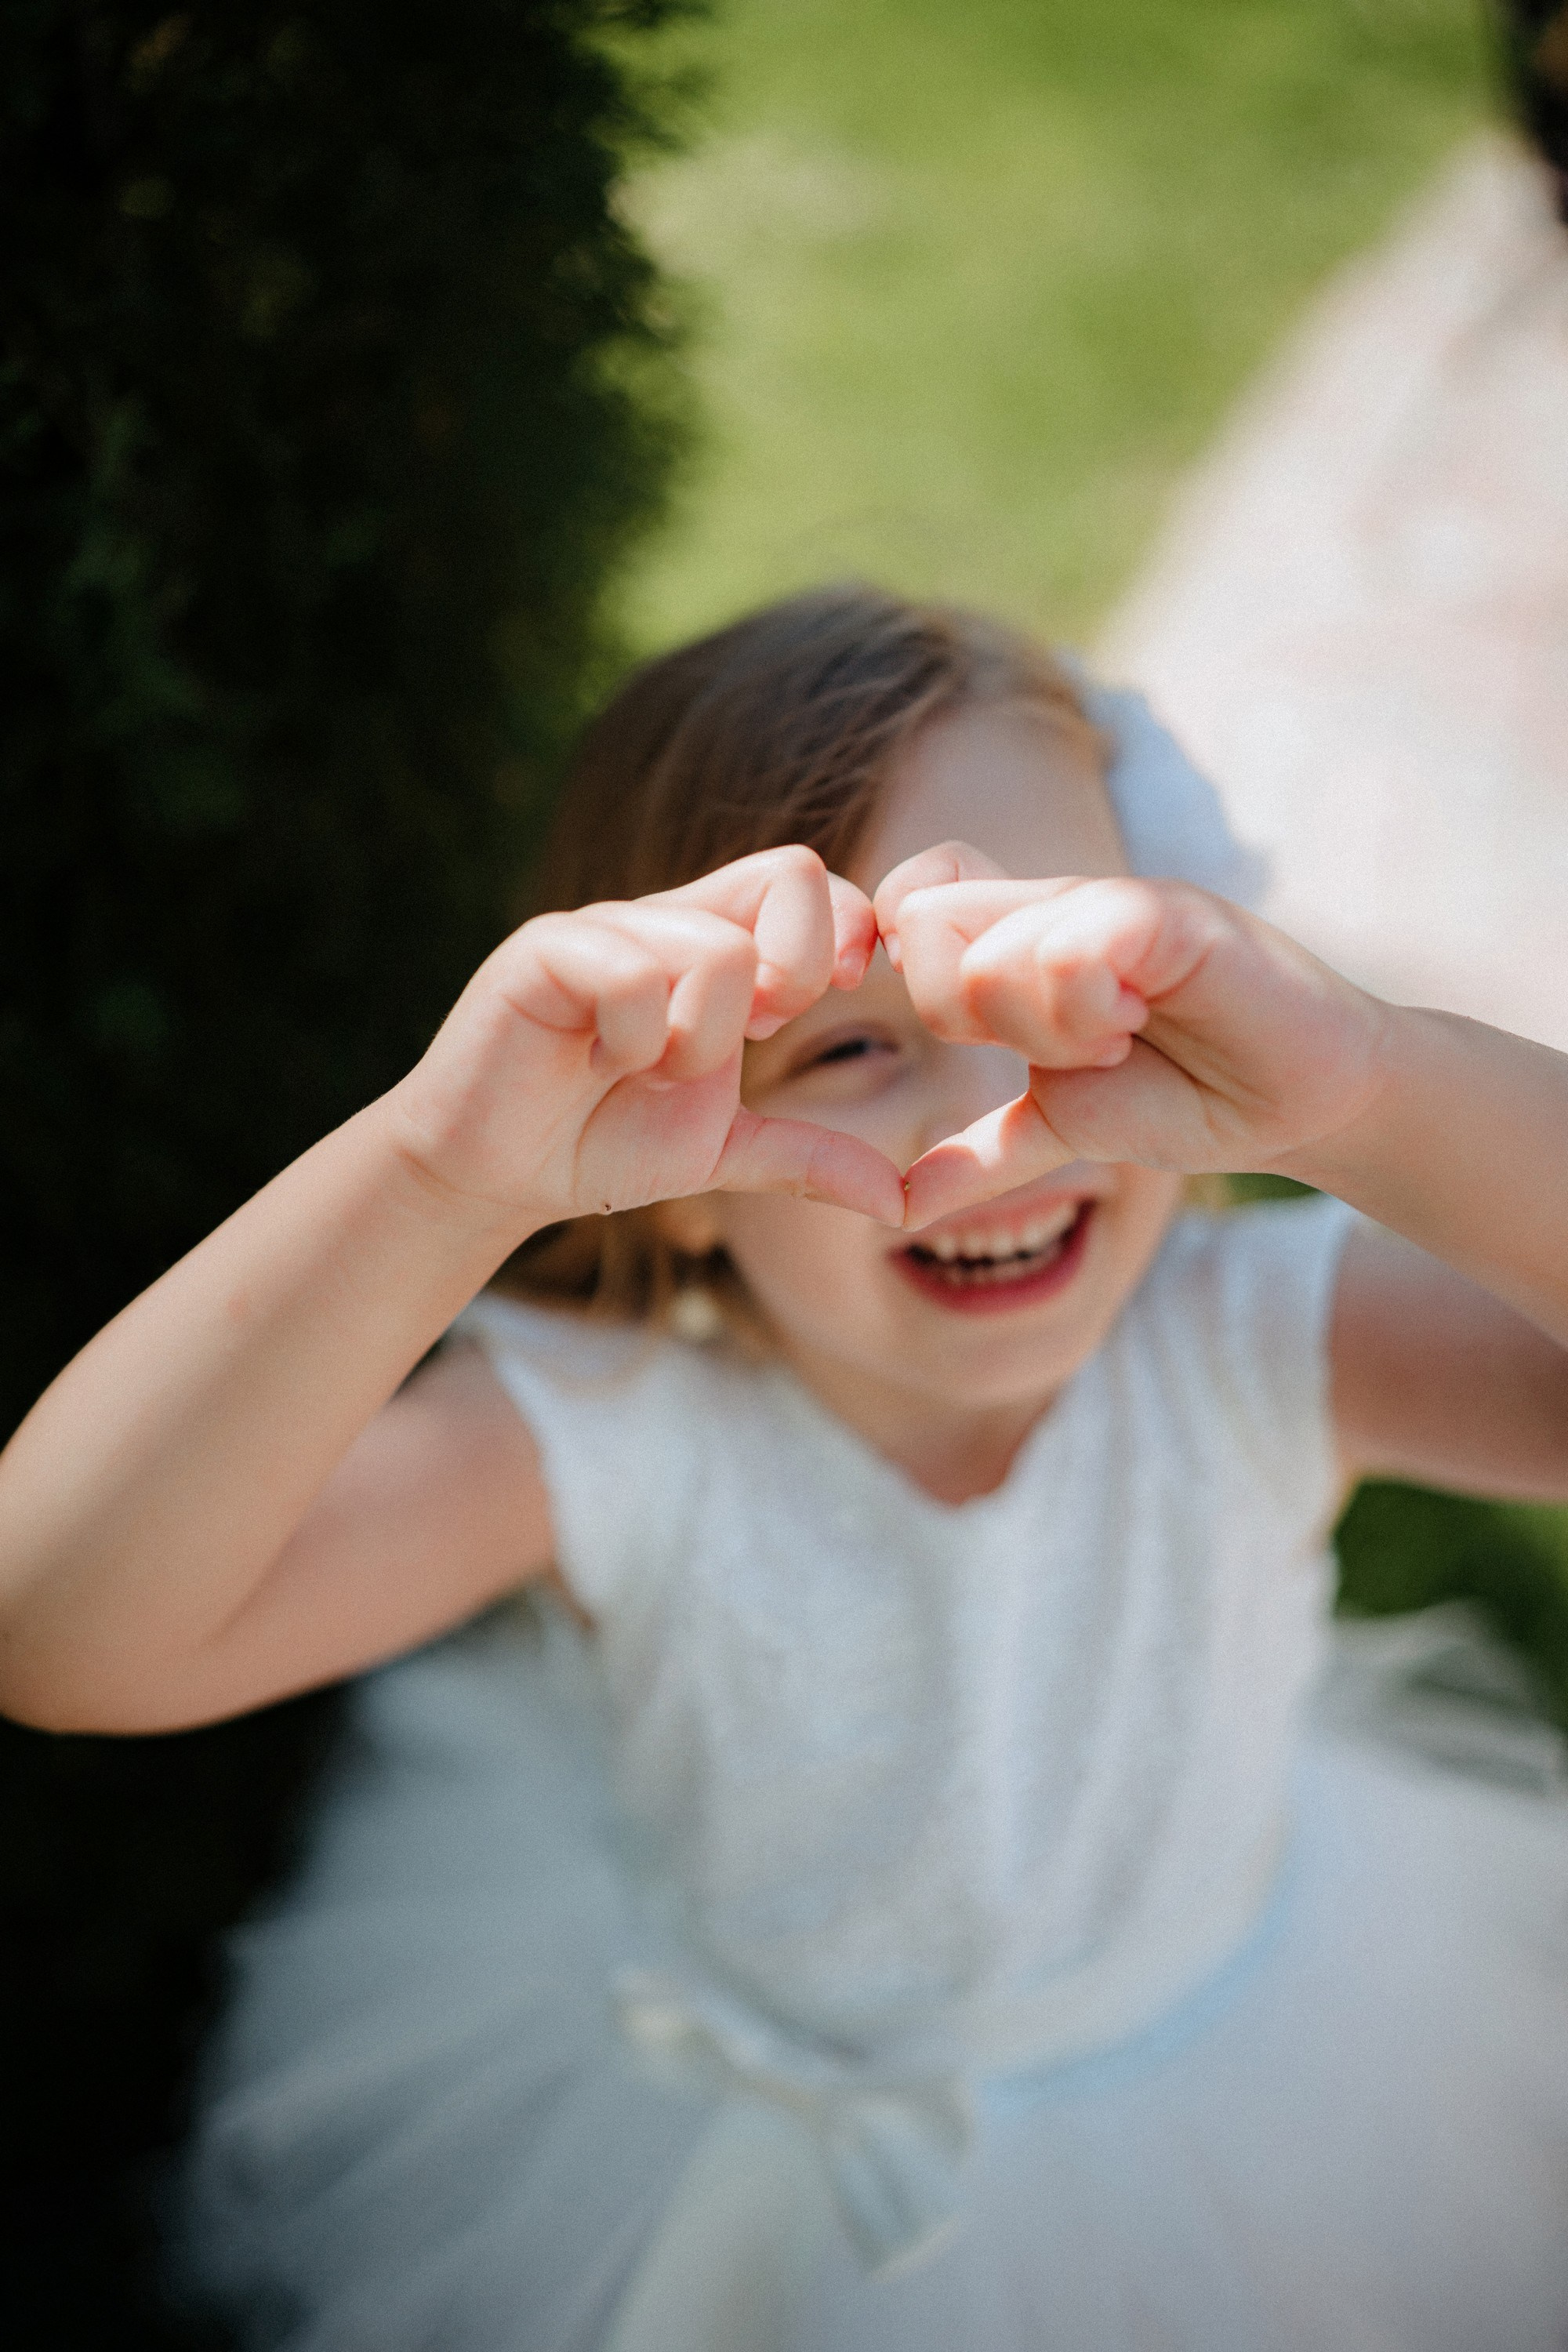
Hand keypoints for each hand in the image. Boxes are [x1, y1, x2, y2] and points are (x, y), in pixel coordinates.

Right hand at [389, 846, 906, 1233]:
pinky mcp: (542, 951)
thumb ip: (810, 1159)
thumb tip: (901, 1204)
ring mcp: (606, 928)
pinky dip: (635, 1037)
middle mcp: (668, 919)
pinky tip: (604, 1063)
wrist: (493, 1175)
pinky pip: (628, 971)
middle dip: (799, 972)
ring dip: (703, 1037)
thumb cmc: (602, 1144)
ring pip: (717, 947)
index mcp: (719, 945)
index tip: (817, 1005)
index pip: (814, 882)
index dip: (846, 933)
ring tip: (653, 1072)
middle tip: (756, 1037)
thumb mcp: (725, 1153)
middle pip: (792, 874)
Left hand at [875, 841, 1389, 1228]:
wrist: (1307, 1100)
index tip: (966, 1033)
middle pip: (925, 926)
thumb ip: (978, 1150)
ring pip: (993, 955)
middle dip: (968, 1014)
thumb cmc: (1189, 1098)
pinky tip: (1137, 1022)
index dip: (904, 961)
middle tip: (1061, 1047)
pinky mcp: (1167, 913)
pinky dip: (1089, 1007)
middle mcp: (1054, 905)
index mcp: (1018, 942)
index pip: (909, 900)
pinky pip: (1073, 945)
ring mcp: (1109, 901)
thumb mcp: (1059, 1125)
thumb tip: (895, 1205)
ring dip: (1047, 1030)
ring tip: (1118, 1038)